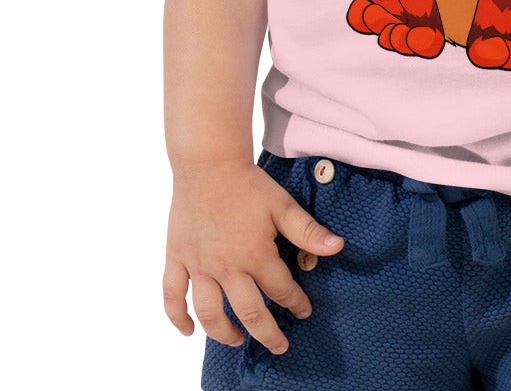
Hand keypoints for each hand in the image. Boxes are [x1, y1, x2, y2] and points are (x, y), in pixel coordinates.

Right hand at [163, 162, 343, 353]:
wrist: (208, 164)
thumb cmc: (247, 184)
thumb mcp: (282, 205)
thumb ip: (308, 231)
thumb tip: (338, 247)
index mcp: (255, 255)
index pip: (281, 289)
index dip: (296, 303)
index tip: (304, 311)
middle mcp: (226, 268)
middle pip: (248, 312)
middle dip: (267, 333)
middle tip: (279, 346)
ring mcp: (198, 266)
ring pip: (209, 313)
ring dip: (223, 333)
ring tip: (237, 340)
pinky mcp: (177, 258)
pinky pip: (172, 296)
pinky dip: (177, 317)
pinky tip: (188, 331)